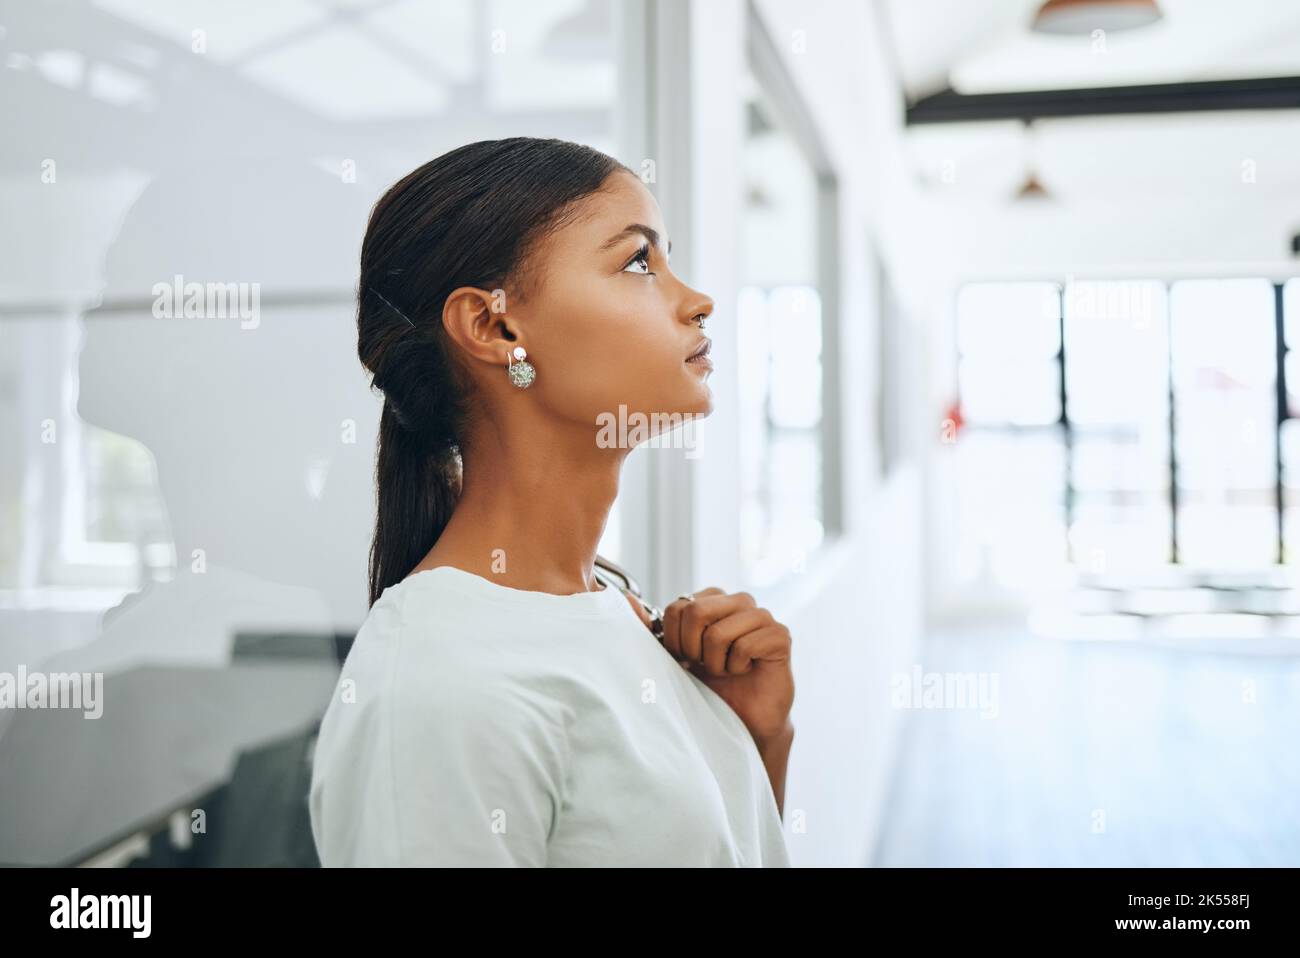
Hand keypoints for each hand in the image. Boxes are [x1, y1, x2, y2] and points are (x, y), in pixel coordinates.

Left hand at [659, 588, 793, 744]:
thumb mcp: (675, 656)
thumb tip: (624, 599)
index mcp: (713, 599)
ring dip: (716, 662)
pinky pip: (744, 646)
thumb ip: (652, 629)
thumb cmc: (710, 685)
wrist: (743, 718)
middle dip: (693, 650)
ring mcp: (762, 616)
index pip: (678, 607)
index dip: (675, 641)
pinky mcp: (780, 635)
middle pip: (696, 612)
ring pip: (718, 633)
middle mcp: (739, 601)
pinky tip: (745, 671)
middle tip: (706, 666)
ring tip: (726, 669)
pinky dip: (737, 667)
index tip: (687, 659)